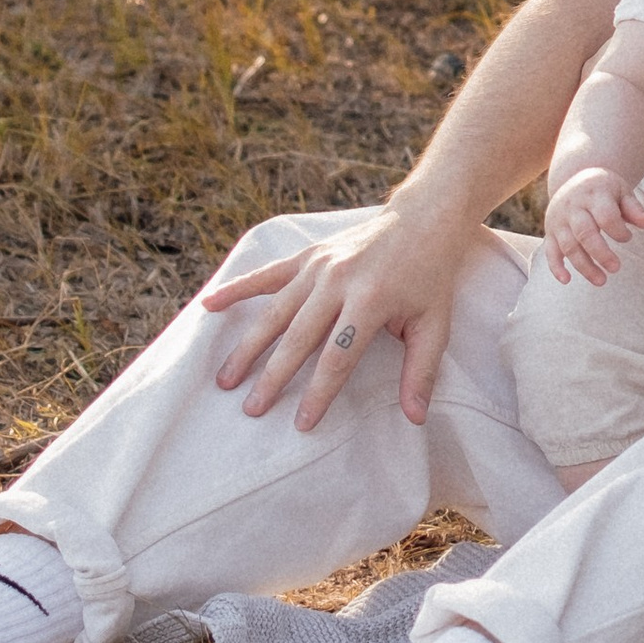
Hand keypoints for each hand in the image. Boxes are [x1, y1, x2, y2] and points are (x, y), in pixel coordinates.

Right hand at [197, 196, 483, 428]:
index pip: (338, 356)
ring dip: (249, 346)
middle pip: (298, 337)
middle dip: (273, 377)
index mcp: (371, 299)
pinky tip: (209, 305)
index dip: (319, 392)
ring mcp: (318, 265)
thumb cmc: (429, 278)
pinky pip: (266, 274)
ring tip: (227, 379)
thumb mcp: (434, 324)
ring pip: (275, 311)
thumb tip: (415, 417)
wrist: (421, 219)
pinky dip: (237, 289)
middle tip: (252, 410)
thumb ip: (421, 371)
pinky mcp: (307, 255)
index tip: (302, 423)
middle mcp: (338, 280)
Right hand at [543, 167, 643, 284]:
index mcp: (593, 194)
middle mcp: (573, 206)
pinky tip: (567, 280)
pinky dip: (556, 267)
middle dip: (601, 253)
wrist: (574, 179)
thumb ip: (634, 208)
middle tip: (616, 268)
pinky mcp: (550, 232)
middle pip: (585, 232)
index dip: (618, 231)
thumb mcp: (621, 192)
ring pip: (569, 246)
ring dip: (584, 266)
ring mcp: (559, 220)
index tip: (628, 238)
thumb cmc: (604, 190)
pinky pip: (550, 251)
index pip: (605, 216)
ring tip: (601, 281)